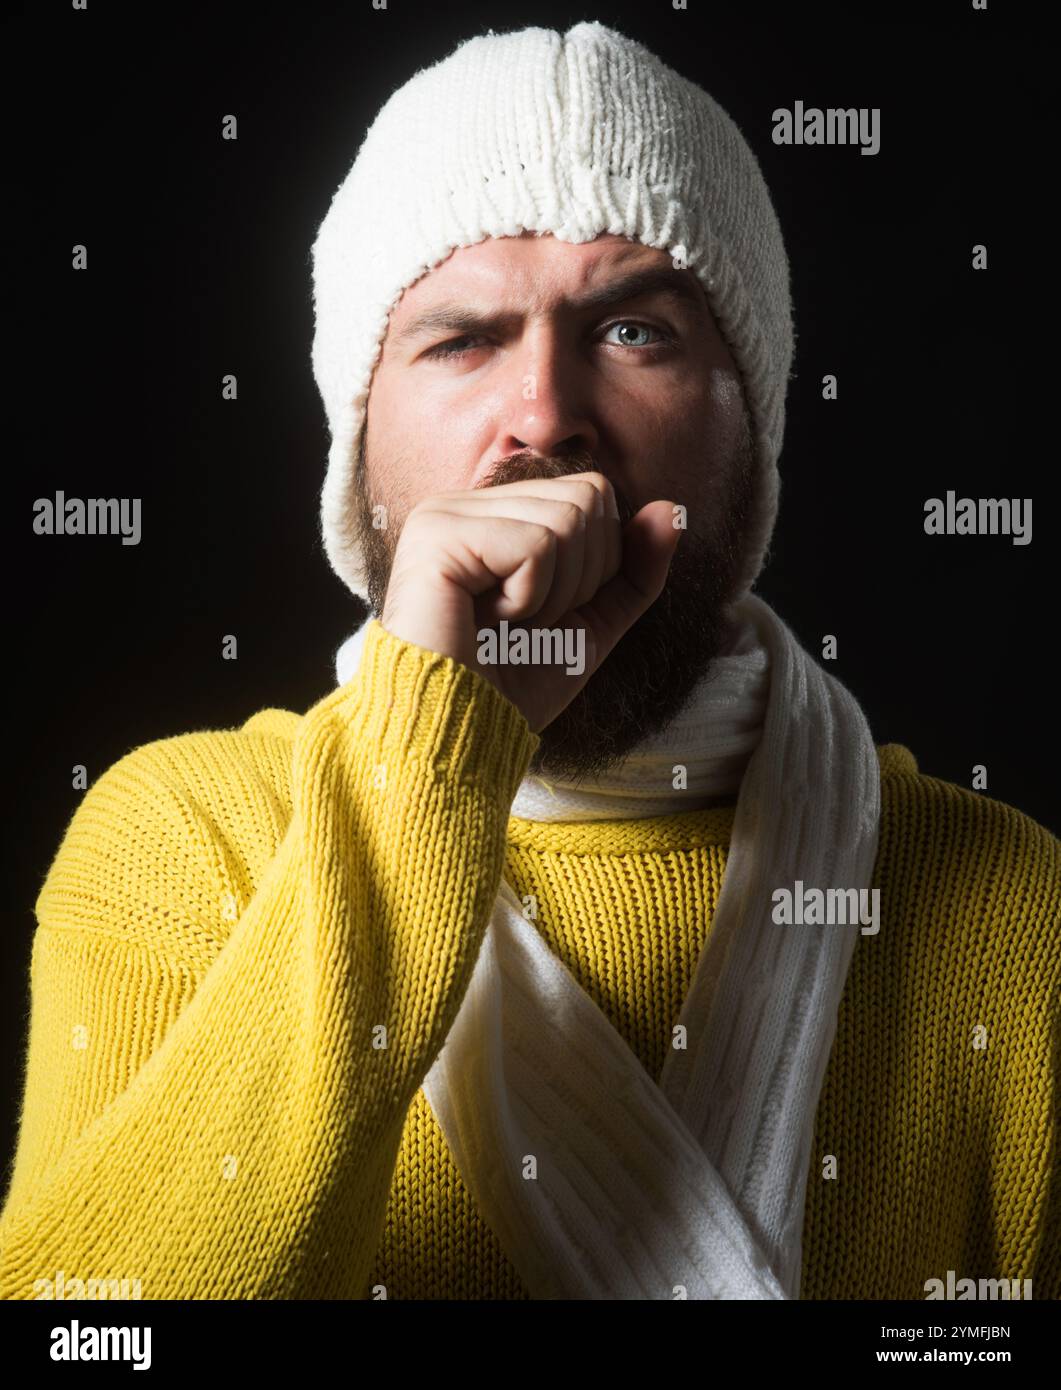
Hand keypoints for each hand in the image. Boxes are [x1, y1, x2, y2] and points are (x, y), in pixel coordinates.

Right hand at [379, 472, 681, 732]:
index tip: (545, 612)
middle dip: (579, 579)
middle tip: (525, 622)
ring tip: (505, 624)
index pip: (592, 493)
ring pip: (566, 520)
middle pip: (586, 499)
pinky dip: (529, 599)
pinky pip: (535, 545)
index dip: (597, 563)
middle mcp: (466, 503)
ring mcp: (446, 514)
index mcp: (496, 515)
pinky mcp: (437, 534)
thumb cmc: (511, 685)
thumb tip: (673, 510)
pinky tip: (485, 621)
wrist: (458, 734)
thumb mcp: (592, 626)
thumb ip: (633, 570)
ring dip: (553, 594)